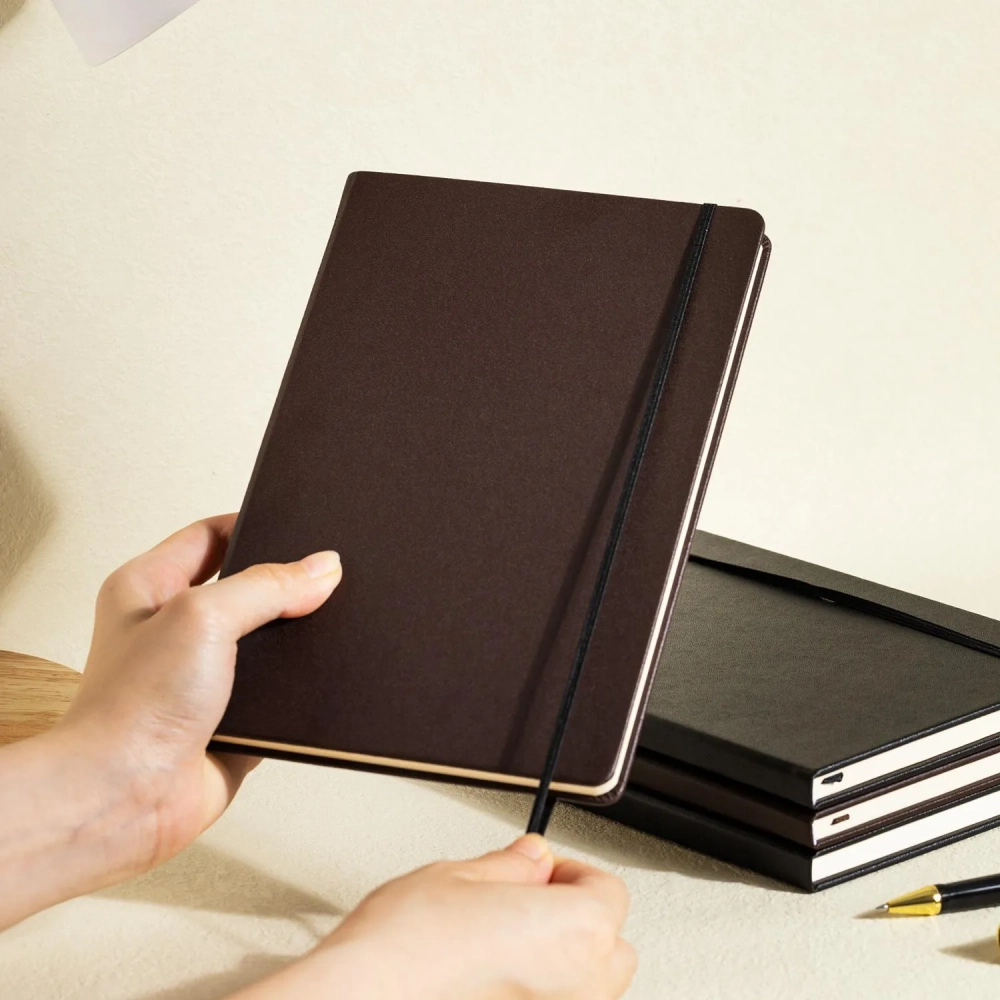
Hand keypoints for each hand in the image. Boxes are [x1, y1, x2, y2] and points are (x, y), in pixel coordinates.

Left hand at [61, 513, 342, 873]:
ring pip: (268, 642)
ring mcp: (204, 677)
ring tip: (330, 623)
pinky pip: (281, 694)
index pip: (212, 536)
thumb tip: (322, 568)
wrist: (126, 800)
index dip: (257, 526)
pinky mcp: (232, 721)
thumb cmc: (130, 710)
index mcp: (150, 588)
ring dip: (297, 640)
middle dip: (287, 585)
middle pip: (247, 588)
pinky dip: (302, 690)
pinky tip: (323, 678)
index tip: (303, 528)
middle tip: (326, 575)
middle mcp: (174, 630)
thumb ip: (267, 586)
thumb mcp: (203, 617)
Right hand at [232, 835, 635, 999]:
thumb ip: (510, 866)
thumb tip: (531, 858)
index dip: (570, 871)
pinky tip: (496, 978)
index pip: (608, 890)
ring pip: (588, 987)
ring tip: (507, 944)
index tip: (539, 868)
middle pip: (611, 947)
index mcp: (577, 932)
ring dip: (562, 963)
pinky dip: (536, 991)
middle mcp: (581, 986)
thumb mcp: (458, 874)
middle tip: (526, 902)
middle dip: (576, 919)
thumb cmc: (407, 947)